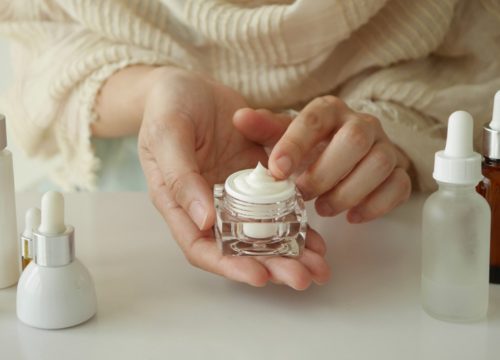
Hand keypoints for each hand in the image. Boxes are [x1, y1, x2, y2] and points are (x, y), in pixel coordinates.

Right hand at [137, 67, 329, 288]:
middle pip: (239, 248)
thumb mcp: (167, 134)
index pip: (201, 247)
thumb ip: (182, 176)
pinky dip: (297, 221)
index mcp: (180, 203)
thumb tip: (204, 221)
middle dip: (271, 265)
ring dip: (291, 251)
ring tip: (319, 266)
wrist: (187, 84)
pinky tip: (318, 236)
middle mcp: (208, 206)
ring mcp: (234, 194)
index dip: (229, 265)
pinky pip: (278, 204)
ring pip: (263, 232)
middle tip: (303, 278)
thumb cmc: (167, 106)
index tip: (259, 276)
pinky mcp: (255, 178)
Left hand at [234, 96, 411, 222]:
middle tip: (303, 195)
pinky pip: (399, 185)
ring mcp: (384, 146)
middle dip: (325, 173)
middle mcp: (361, 123)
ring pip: (380, 163)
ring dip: (349, 191)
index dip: (295, 144)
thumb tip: (239, 119)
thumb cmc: (313, 145)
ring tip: (324, 209)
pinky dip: (376, 205)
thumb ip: (264, 129)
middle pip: (354, 140)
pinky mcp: (399, 171)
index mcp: (329, 111)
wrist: (350, 150)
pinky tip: (353, 216)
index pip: (314, 119)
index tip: (277, 171)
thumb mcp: (285, 134)